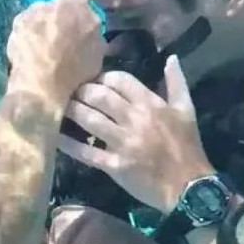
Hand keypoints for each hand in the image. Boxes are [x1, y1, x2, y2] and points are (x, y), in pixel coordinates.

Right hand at [6, 0, 117, 101]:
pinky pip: (85, 60)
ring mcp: (98, 45)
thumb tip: (48, 12)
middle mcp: (92, 21)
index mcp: (73, 3)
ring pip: (83, 40)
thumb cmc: (30, 48)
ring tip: (52, 60)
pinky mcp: (98, 67)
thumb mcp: (24, 20)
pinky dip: (76, 64)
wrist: (41, 87)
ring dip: (72, 46)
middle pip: (80, 17)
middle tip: (49, 40)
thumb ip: (40, 10)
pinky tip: (61, 73)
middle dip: (69, 25)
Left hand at [58, 55, 214, 212]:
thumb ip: (176, 83)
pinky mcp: (114, 165)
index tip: (94, 80)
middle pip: (99, 96)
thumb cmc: (187, 147)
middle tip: (71, 91)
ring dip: (72, 110)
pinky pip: (86, 152)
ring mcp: (122, 143)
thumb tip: (171, 58)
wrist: (188, 186)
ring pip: (90, 120)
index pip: (120, 80)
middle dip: (81, 91)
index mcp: (151, 104)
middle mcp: (134, 119)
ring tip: (60, 106)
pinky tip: (55, 136)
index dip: (102, 77)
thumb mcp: (187, 110)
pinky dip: (69, 144)